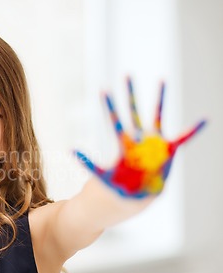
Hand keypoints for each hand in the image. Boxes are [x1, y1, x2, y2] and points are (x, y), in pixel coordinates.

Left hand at [74, 77, 205, 198]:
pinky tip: (205, 119)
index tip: (102, 89)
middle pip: (133, 111)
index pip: (114, 120)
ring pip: (156, 116)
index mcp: (123, 144)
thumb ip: (87, 163)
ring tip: (161, 79)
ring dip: (159, 99)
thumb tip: (69, 149)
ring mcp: (153, 143)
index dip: (109, 105)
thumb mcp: (101, 177)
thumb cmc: (117, 187)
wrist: (135, 199)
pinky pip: (184, 138)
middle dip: (130, 94)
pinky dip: (194, 130)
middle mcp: (137, 139)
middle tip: (126, 74)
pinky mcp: (168, 151)